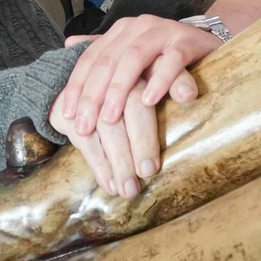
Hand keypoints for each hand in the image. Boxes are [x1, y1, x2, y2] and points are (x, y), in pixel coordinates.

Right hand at [50, 77, 168, 197]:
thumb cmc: (138, 76)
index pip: (137, 106)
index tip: (149, 168)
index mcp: (133, 74)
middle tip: (138, 183)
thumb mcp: (160, 70)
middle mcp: (109, 85)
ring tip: (125, 190)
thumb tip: (189, 95)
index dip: (143, 137)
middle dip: (128, 154)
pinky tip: (109, 184)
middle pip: (115, 123)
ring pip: (101, 132)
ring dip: (113, 163)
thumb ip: (177, 81)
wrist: (91, 70)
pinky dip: (97, 164)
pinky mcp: (70, 111)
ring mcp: (88, 99)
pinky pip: (83, 140)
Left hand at [57, 15, 211, 134]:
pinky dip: (159, 80)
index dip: (76, 86)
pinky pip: (171, 60)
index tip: (67, 115)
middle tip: (84, 126)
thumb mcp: (133, 54)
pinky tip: (148, 101)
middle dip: (93, 95)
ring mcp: (163, 31)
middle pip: (108, 60)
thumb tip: (68, 44)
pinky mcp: (187, 41)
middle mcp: (138, 26)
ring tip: (110, 118)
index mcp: (120, 31)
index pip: (91, 59)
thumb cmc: (166, 55)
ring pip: (133, 58)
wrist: (209, 45)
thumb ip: (103, 49)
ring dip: (119, 90)